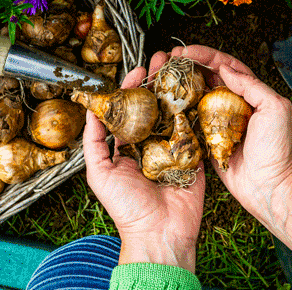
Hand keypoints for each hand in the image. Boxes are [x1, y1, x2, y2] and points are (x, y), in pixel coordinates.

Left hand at [82, 51, 204, 272]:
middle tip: (165, 58)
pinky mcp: (194, 154)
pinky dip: (198, 109)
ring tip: (182, 65)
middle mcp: (151, 144)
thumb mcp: (99, 172)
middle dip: (159, 81)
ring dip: (179, 88)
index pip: (130, 109)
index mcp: (128, 146)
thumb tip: (92, 109)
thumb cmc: (126, 207)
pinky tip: (200, 88)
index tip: (138, 69)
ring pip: (176, 111)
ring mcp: (174, 147)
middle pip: (155, 105)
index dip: (133, 87)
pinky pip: (196, 128)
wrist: (159, 233)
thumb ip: (94, 140)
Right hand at [171, 45, 291, 249]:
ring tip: (163, 76)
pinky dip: (179, 111)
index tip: (186, 51)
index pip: (227, 66)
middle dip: (189, 66)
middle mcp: (234, 105)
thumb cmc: (278, 149)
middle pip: (208, 78)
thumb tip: (226, 69)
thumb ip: (251, 86)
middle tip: (169, 59)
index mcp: (252, 94)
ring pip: (197, 97)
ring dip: (181, 86)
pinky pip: (191, 122)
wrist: (272, 188)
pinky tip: (166, 103)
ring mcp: (220, 123)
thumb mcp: (274, 109)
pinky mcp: (209, 141)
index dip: (206, 55)